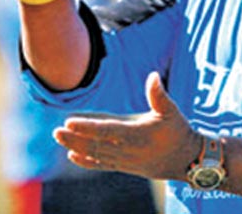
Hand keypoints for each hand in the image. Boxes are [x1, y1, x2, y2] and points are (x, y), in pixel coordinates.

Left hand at [54, 72, 201, 180]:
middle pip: (96, 144)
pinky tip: (72, 155)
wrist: (186, 161)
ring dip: (77, 146)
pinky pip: (102, 164)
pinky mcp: (125, 166)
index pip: (107, 130)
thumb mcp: (171, 111)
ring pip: (96, 154)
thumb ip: (159, 95)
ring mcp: (125, 160)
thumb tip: (153, 75)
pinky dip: (87, 161)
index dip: (87, 126)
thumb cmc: (178, 132)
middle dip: (75, 137)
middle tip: (56, 132)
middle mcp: (128, 149)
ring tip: (59, 139)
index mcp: (137, 134)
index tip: (70, 121)